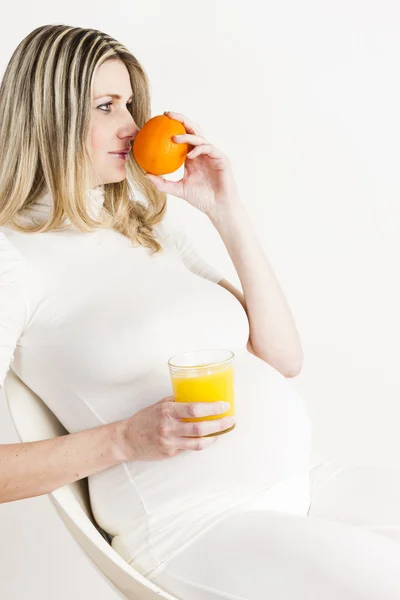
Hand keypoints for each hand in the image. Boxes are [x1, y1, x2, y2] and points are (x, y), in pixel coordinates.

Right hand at [117, 396, 234, 460]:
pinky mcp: (170, 453)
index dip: (212, 408)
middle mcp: (169, 427)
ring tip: (223, 431)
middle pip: (200, 428)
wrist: (127, 439)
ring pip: (198, 443)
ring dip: (214, 437)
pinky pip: (190, 449)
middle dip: (220, 424)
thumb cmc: (144, 419)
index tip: (224, 405)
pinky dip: (201, 443)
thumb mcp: (159, 404)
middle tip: (231, 420)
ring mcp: (170, 442)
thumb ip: (177, 401)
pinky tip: (208, 438)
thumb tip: (198, 395)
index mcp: (167, 411)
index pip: (194, 409)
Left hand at [144, 111, 242, 218]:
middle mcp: (202, 152)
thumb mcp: (178, 189)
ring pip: (200, 137)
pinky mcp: (221, 158)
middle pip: (192, 130)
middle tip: (167, 115)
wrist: (218, 207)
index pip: (183, 136)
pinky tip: (189, 154)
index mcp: (192, 156)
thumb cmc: (200, 199)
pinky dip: (198, 149)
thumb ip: (162, 182)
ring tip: (174, 137)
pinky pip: (209, 148)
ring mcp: (212, 154)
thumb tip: (145, 174)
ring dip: (187, 135)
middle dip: (181, 119)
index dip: (174, 126)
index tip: (160, 120)